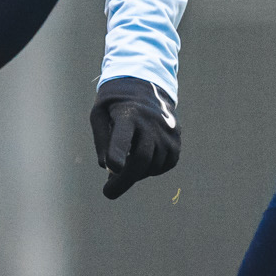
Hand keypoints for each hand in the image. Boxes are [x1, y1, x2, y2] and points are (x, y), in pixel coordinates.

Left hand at [87, 77, 180, 200]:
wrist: (146, 83)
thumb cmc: (115, 103)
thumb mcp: (99, 113)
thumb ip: (102, 140)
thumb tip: (107, 168)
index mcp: (127, 113)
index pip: (123, 136)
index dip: (118, 153)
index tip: (113, 168)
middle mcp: (151, 121)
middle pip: (141, 158)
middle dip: (125, 180)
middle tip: (108, 192)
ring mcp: (167, 131)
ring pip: (152, 165)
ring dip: (136, 173)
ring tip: (124, 164)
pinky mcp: (176, 139)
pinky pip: (165, 165)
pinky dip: (151, 169)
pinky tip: (142, 159)